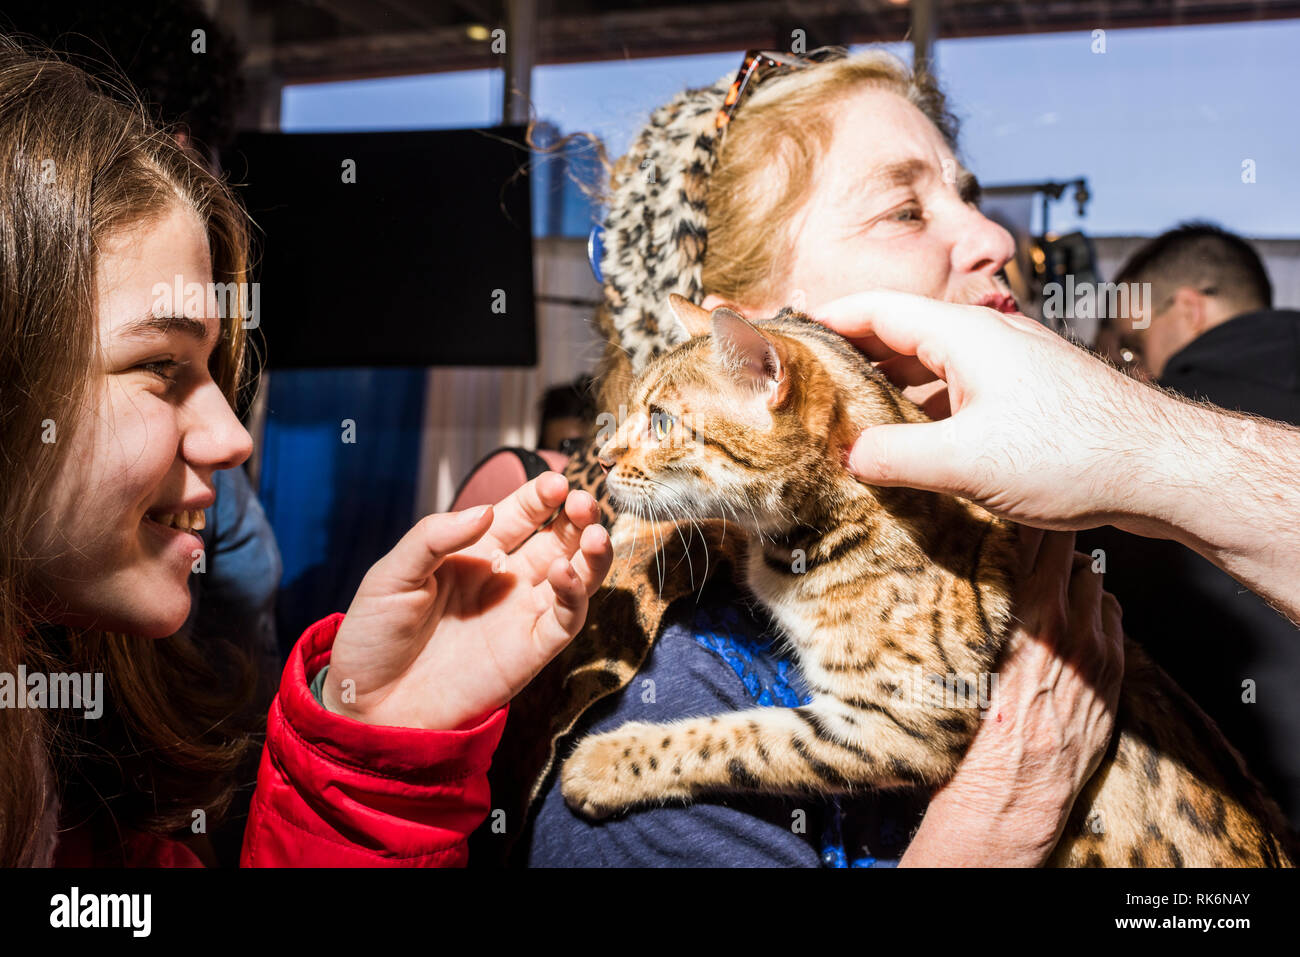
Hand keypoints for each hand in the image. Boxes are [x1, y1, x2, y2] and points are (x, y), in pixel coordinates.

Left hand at [324, 472, 613, 730]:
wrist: (369, 703)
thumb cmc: (375, 636)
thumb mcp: (392, 574)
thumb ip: (434, 537)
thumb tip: (485, 512)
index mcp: (476, 553)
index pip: (522, 514)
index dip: (542, 496)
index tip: (557, 483)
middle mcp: (508, 579)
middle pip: (559, 538)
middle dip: (577, 516)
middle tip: (583, 501)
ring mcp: (522, 614)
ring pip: (576, 575)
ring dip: (592, 553)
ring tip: (595, 533)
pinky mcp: (532, 650)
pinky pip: (566, 618)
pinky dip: (575, 594)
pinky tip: (566, 573)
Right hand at [814, 290, 1163, 530]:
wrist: (1166, 468)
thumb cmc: (1073, 453)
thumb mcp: (966, 462)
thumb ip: (894, 457)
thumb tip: (848, 455)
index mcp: (964, 335)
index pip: (875, 310)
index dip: (824, 320)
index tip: (785, 335)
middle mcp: (985, 341)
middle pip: (899, 338)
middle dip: (849, 361)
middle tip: (804, 390)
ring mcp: (1009, 369)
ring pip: (930, 371)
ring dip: (887, 394)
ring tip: (845, 423)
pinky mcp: (1027, 400)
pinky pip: (958, 397)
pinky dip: (924, 415)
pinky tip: (910, 450)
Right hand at [900, 528, 1123, 865]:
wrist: (1008, 790)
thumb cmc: (973, 724)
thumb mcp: (962, 651)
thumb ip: (979, 602)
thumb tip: (975, 564)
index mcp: (1023, 612)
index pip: (1039, 538)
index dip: (1031, 514)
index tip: (1019, 501)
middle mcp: (1065, 624)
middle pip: (1072, 554)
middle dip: (1054, 542)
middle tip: (1035, 535)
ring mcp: (1094, 648)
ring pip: (1095, 583)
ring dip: (1075, 578)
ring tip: (1052, 585)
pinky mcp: (1111, 672)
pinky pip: (1112, 617)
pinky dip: (1095, 610)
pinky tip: (1074, 619)